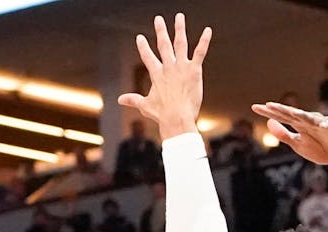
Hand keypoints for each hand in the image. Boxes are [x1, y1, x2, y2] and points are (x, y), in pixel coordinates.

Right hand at [116, 13, 211, 140]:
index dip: (143, 47)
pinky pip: (200, 52)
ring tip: (179, 17)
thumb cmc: (162, 115)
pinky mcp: (194, 71)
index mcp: (157, 75)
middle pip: (163, 45)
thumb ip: (133, 100)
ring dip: (180, 29)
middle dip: (161, 31)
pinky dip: (204, 41)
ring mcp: (181, 67)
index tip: (140, 37)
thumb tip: (120, 100)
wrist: (177, 118)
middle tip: (158, 19)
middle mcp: (168, 67)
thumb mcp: (145, 106)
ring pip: (180, 43)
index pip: (148, 57)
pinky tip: (208, 30)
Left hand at [251, 102, 327, 175]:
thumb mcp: (298, 144)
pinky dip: (327, 125)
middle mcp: (310, 121)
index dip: (269, 113)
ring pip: (311, 118)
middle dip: (282, 110)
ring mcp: (323, 124)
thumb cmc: (320, 149)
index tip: (254, 108)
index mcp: (300, 124)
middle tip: (268, 105)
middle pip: (294, 114)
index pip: (282, 116)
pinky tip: (321, 125)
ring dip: (302, 115)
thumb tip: (268, 123)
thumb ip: (284, 134)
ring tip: (292, 113)